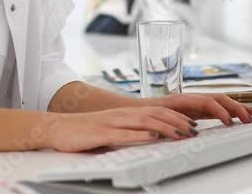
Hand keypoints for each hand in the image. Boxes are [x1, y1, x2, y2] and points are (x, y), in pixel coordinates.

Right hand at [48, 106, 200, 152]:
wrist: (57, 127)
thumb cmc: (83, 131)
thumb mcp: (110, 130)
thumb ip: (128, 133)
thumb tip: (149, 140)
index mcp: (125, 114)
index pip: (156, 112)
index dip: (176, 118)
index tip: (191, 125)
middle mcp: (121, 115)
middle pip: (156, 114)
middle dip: (177, 122)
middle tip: (194, 131)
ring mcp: (112, 122)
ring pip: (144, 121)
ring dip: (165, 127)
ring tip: (181, 134)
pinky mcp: (101, 133)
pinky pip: (124, 132)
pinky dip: (141, 134)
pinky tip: (153, 137)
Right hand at [143, 93, 251, 125]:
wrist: (131, 114)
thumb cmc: (151, 120)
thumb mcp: (176, 123)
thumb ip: (190, 125)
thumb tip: (201, 133)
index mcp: (192, 105)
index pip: (219, 103)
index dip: (236, 107)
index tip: (250, 114)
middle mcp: (191, 99)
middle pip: (220, 98)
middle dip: (238, 106)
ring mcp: (186, 98)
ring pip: (214, 98)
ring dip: (231, 108)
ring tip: (243, 118)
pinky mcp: (180, 100)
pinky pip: (203, 103)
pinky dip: (217, 110)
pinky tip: (224, 119)